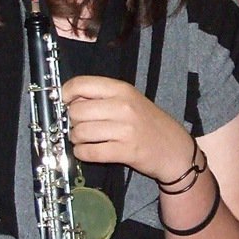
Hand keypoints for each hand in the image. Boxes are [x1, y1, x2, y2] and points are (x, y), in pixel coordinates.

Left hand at [62, 75, 192, 182]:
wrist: (175, 149)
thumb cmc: (149, 123)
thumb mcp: (130, 101)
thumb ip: (102, 98)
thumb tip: (70, 100)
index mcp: (122, 90)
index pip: (81, 84)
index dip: (65, 94)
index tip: (64, 103)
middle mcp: (123, 107)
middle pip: (76, 111)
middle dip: (71, 122)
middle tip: (80, 126)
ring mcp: (125, 130)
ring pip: (80, 133)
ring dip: (76, 139)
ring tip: (84, 140)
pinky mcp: (125, 152)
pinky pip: (90, 153)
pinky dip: (83, 153)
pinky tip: (88, 151)